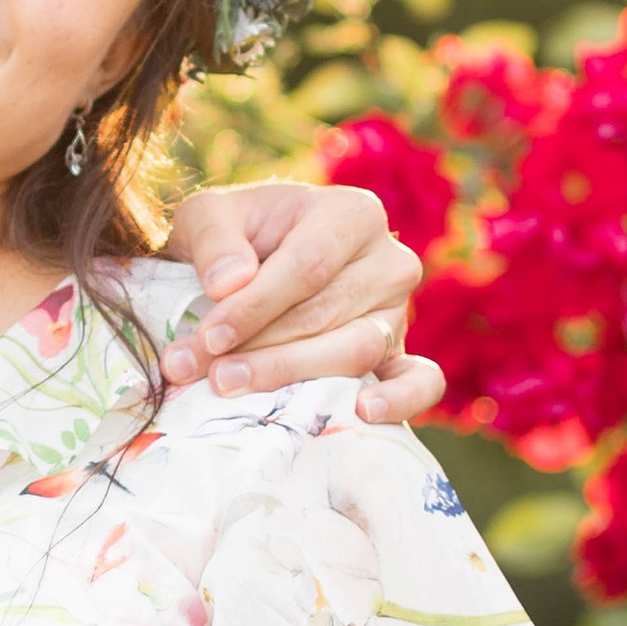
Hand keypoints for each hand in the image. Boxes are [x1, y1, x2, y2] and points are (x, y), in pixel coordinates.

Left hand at [161, 177, 441, 422]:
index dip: (256, 306)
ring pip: (354, 351)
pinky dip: (401, 399)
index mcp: (352, 214)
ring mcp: (399, 312)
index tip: (209, 337)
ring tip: (233, 387)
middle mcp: (388, 262)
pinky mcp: (400, 355)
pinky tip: (364, 410)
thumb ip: (213, 241)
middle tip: (206, 373)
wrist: (258, 262)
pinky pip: (420, 380)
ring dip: (292, 374)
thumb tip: (229, 283)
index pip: (308, 265)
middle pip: (325, 314)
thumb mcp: (208, 217)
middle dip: (258, 348)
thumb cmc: (235, 237)